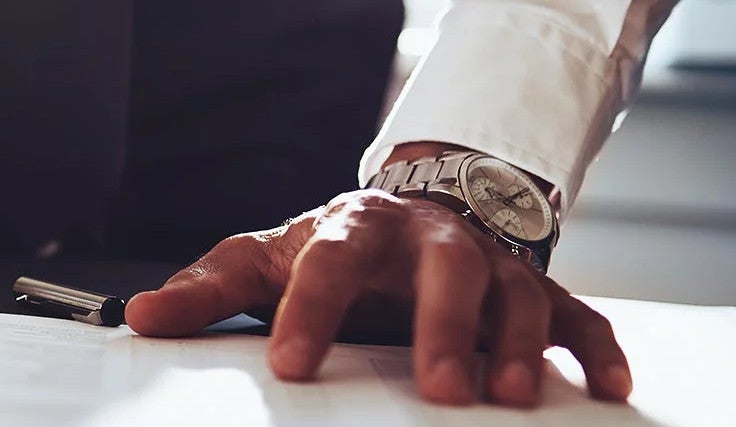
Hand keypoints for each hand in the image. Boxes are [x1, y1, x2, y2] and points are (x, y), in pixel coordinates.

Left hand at [124, 189, 630, 407]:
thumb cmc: (333, 249)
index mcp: (354, 230)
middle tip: (438, 388)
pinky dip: (595, 349)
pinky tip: (605, 387)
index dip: (309, 311)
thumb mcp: (264, 260)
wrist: (414, 210)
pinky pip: (576, 317)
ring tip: (507, 396)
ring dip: (516, 343)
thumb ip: (206, 291)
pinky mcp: (537, 291)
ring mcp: (490, 264)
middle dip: (440, 327)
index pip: (329, 264)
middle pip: (443, 271)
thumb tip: (137, 317)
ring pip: (516, 294)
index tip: (292, 365)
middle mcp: (430, 241)